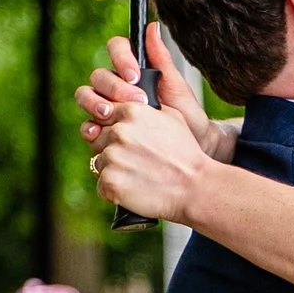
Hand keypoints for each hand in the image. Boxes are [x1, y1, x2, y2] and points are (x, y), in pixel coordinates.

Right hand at [76, 26, 233, 158]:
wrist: (190, 146)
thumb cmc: (185, 114)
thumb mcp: (176, 85)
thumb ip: (162, 58)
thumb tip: (152, 27)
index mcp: (132, 68)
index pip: (116, 48)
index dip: (121, 58)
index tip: (135, 74)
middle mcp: (115, 85)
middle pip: (98, 75)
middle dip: (113, 86)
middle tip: (135, 101)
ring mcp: (106, 106)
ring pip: (86, 95)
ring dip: (95, 102)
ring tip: (111, 114)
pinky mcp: (103, 130)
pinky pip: (87, 125)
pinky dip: (89, 127)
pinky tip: (98, 132)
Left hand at [83, 69, 214, 223]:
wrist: (194, 187)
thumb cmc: (186, 154)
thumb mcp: (172, 118)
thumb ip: (145, 108)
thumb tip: (132, 103)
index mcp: (132, 111)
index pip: (106, 115)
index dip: (116, 129)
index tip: (128, 141)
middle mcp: (118, 131)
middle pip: (99, 138)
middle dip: (113, 149)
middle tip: (136, 161)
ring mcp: (112, 156)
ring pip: (100, 162)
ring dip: (114, 170)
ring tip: (139, 176)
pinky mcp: (109, 181)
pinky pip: (102, 185)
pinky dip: (115, 190)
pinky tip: (134, 189)